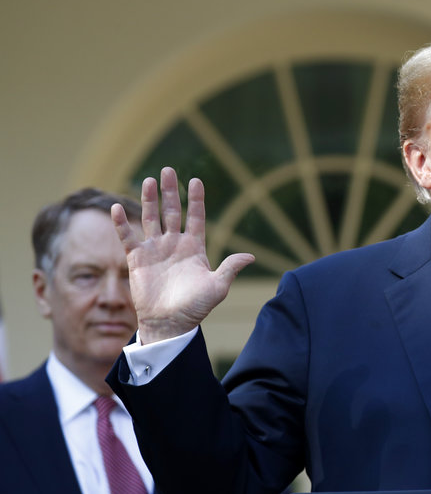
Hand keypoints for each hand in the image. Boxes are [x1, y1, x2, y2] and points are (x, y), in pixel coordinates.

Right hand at [111, 166, 253, 343]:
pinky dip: (122, 223)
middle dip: (170, 192)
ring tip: (149, 180)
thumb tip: (251, 257)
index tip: (196, 180)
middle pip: (172, 211)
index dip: (195, 199)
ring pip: (151, 218)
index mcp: (195, 248)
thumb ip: (230, 268)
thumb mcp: (217, 287)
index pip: (195, 217)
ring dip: (149, 200)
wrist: (170, 323)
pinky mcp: (137, 259)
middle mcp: (174, 244)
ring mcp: (155, 250)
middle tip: (167, 170)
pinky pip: (128, 237)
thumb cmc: (196, 307)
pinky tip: (117, 208)